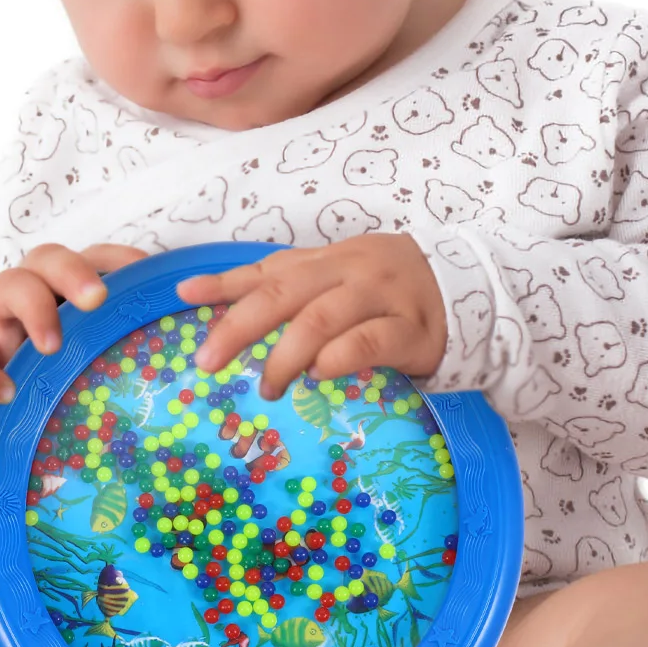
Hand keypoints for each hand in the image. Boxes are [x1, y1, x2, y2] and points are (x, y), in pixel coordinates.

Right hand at [0, 243, 150, 435]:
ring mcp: (0, 315)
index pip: (98, 255)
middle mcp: (36, 284)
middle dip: (74, 273)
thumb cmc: (68, 361)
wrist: (10, 395)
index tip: (146, 274)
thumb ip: (132, 337)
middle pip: (50, 258)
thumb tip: (196, 351)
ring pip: (7, 287)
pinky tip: (7, 393)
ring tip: (52, 347)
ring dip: (33, 312)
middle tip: (97, 298)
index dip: (121, 259)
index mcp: (72, 280)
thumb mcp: (98, 344)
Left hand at [174, 233, 447, 403]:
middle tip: (208, 362)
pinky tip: (318, 375)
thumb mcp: (331, 279)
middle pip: (282, 294)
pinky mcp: (412, 329)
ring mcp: (380, 297)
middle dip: (239, 327)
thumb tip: (207, 297)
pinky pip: (369, 341)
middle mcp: (347, 271)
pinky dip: (337, 358)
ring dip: (285, 354)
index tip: (183, 295)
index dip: (223, 284)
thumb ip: (279, 286)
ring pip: (320, 319)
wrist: (464, 285)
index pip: (265, 271)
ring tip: (267, 386)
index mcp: (323, 261)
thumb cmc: (382, 290)